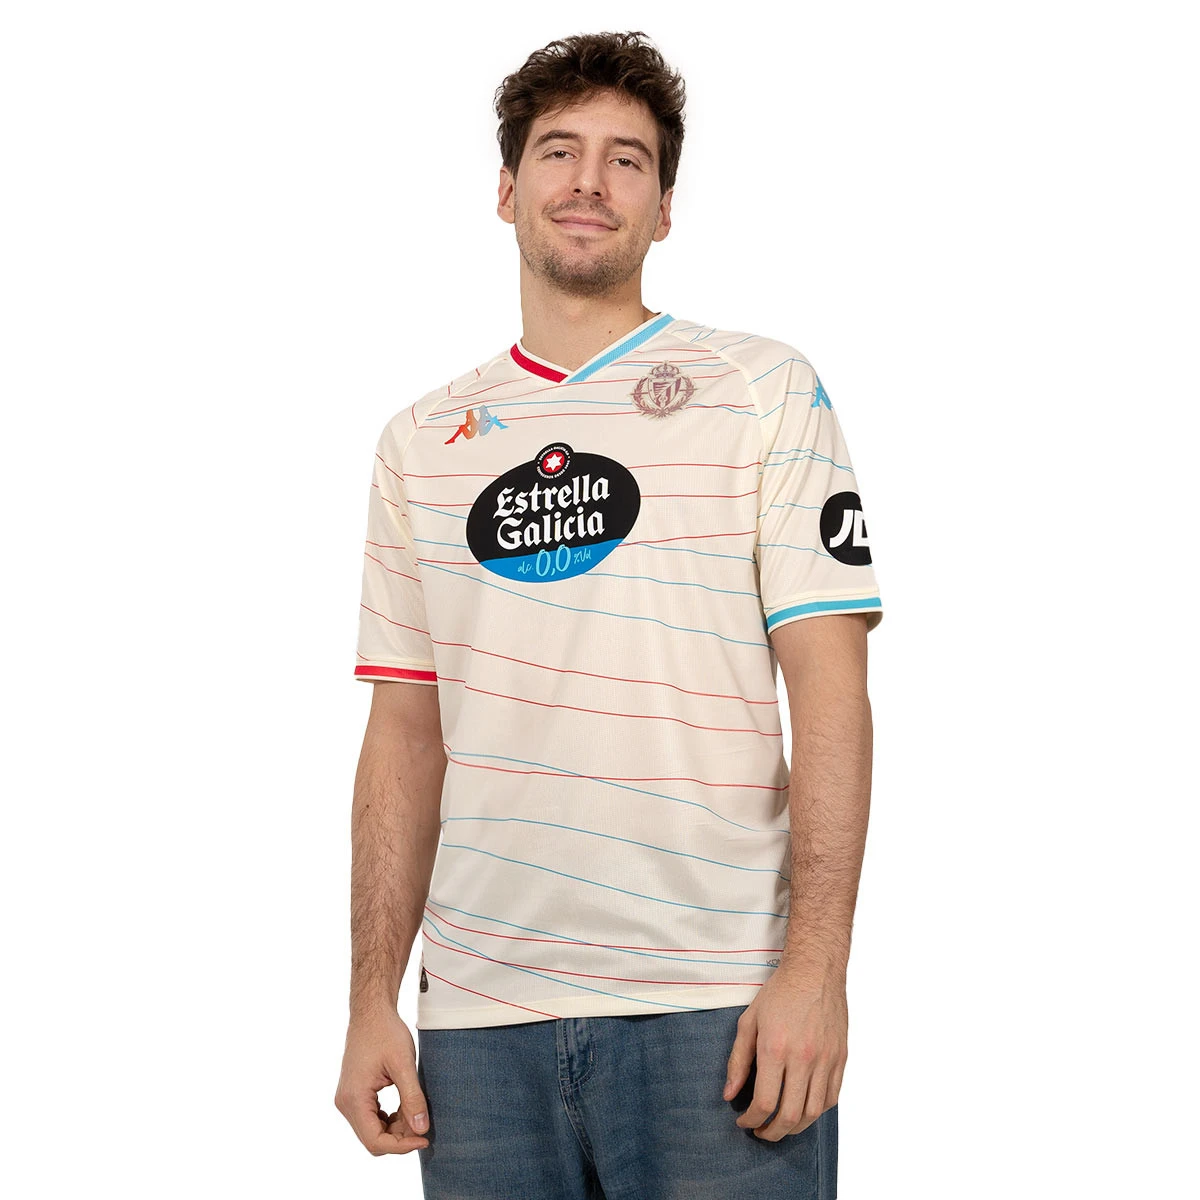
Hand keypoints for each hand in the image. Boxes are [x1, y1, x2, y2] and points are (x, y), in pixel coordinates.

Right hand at [334, 1007, 430, 1154]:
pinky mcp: (353, 1095)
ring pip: (372, 1130)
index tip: (424, 1139)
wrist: (371, 1013)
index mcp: (354, 1099)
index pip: (375, 1141)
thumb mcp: (403, 1064)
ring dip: (395, 1128)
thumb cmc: (386, 1032)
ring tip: (414, 1110)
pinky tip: (403, 1107)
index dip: (401, 1146)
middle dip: (400, 1136)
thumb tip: (421, 1129)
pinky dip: (388, 1119)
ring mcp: (347, 1100)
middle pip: (373, 1139)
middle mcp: (345, 1103)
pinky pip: (370, 1119)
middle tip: (422, 1121)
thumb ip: (412, 1098)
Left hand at [723, 965, 847, 1140]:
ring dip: (795, 1128)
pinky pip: (831, 1099)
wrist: (815, 971)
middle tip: (761, 1132)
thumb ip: (738, 1060)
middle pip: (790, 1116)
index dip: (751, 1119)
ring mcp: (825, 1060)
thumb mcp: (749, 1021)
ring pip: (812, 1113)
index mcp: (775, 1048)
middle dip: (772, 1133)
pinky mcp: (841, 1059)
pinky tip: (802, 1110)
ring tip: (780, 1126)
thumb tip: (729, 1094)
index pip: (764, 1102)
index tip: (743, 1120)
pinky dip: (816, 1112)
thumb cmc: (779, 993)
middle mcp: (803, 1058)